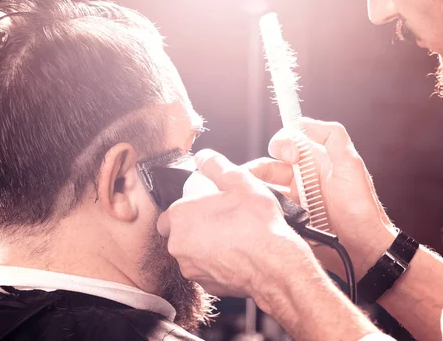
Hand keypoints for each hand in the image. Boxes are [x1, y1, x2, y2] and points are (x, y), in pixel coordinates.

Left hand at [157, 149, 313, 296]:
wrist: (275, 265)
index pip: (168, 213)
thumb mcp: (239, 181)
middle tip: (219, 221)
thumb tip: (204, 157)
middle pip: (178, 233)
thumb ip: (216, 165)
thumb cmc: (257, 224)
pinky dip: (215, 263)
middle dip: (194, 228)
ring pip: (191, 253)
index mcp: (180, 216)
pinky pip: (204, 269)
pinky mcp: (205, 285)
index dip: (186, 209)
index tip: (204, 208)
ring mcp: (191, 267)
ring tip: (230, 237)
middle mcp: (178, 244)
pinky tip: (235, 254)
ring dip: (204, 246)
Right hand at [246, 118, 396, 278]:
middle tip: (258, 181)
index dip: (282, 144)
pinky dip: (260, 208)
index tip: (291, 157)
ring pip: (263, 188)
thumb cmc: (362, 209)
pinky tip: (259, 212)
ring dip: (255, 190)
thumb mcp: (352, 165)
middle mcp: (302, 178)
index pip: (287, 142)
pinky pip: (268, 209)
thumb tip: (304, 121)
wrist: (364, 250)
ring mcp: (294, 199)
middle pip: (268, 166)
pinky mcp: (290, 219)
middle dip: (258, 169)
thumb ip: (333, 136)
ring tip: (252, 197)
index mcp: (315, 161)